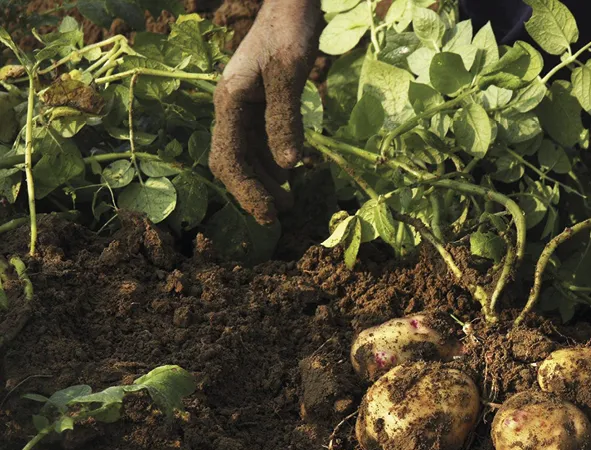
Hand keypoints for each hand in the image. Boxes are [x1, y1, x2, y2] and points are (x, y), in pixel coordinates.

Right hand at [209, 0, 320, 223]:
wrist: (291, 4)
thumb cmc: (288, 32)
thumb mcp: (289, 74)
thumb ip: (286, 118)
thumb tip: (288, 167)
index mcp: (228, 100)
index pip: (228, 159)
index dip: (246, 191)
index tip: (268, 214)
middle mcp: (230, 107)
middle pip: (233, 162)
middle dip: (253, 192)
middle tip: (280, 216)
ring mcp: (243, 106)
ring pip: (247, 155)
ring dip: (264, 181)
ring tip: (287, 204)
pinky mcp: (259, 104)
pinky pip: (259, 142)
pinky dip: (272, 163)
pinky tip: (288, 176)